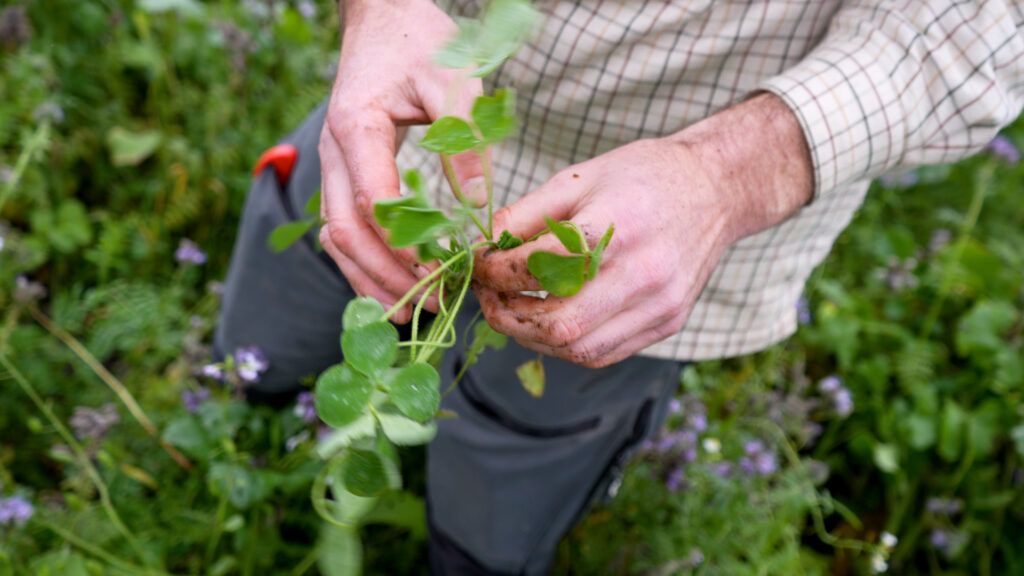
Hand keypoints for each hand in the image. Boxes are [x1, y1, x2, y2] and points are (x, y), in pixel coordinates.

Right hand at [318, 0, 486, 322]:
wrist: (382, 18)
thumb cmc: (420, 42)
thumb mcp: (454, 80)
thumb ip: (465, 141)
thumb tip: (479, 210)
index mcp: (356, 127)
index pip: (373, 203)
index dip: (404, 247)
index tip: (440, 275)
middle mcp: (333, 153)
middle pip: (345, 231)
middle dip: (384, 275)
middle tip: (427, 306)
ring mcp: (332, 166)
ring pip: (335, 238)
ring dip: (368, 279)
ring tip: (405, 316)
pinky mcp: (342, 174)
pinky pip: (341, 229)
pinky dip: (361, 264)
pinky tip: (390, 288)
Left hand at [472, 93, 813, 367]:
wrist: (714, 190)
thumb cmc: (641, 177)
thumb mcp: (578, 178)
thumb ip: (526, 214)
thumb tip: (481, 249)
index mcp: (617, 225)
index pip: (538, 267)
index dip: (494, 272)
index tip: (476, 264)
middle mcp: (644, 272)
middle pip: (558, 324)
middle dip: (506, 316)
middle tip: (486, 297)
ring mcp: (660, 305)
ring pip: (579, 350)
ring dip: (531, 338)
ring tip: (511, 311)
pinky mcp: (668, 323)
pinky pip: (603, 354)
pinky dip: (564, 346)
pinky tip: (547, 321)